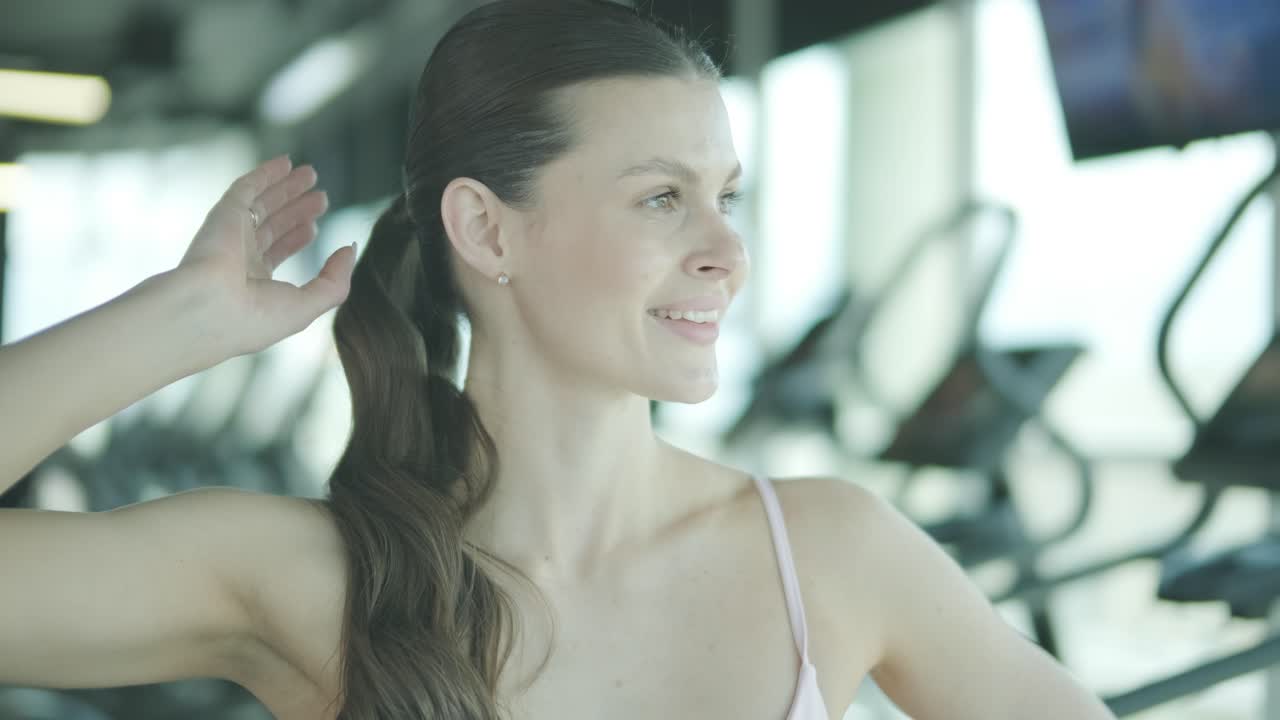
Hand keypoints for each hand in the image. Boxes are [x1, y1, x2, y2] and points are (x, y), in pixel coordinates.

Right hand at [177, 155, 355, 357]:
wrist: (208, 309)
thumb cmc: (256, 318)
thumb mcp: (309, 305)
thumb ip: (336, 280)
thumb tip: (350, 248)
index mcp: (253, 285)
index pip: (277, 253)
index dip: (296, 238)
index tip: (314, 226)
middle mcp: (239, 259)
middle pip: (273, 225)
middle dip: (296, 209)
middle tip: (321, 196)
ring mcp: (230, 235)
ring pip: (262, 203)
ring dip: (286, 188)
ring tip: (311, 174)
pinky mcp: (224, 214)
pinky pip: (247, 187)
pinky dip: (266, 173)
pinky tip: (286, 162)